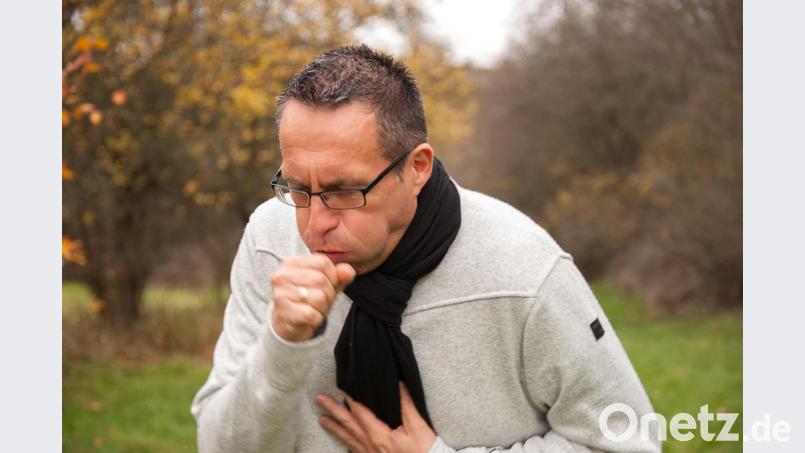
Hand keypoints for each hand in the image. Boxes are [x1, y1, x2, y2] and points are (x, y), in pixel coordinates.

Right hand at [270, 253, 354, 341]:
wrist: (288, 324)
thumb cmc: (307, 300)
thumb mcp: (326, 285)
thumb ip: (339, 276)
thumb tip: (348, 271)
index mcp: (292, 263)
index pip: (323, 262)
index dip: (332, 276)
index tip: (326, 286)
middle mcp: (282, 276)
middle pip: (321, 280)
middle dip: (328, 294)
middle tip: (320, 301)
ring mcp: (280, 294)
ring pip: (318, 298)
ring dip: (322, 308)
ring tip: (313, 308)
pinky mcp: (283, 312)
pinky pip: (311, 314)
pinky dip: (316, 319)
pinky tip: (308, 318)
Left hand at [316, 382, 436, 452]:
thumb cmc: (424, 450)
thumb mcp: (418, 427)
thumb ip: (406, 405)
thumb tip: (399, 384)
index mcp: (379, 435)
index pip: (360, 412)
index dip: (350, 399)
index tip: (341, 387)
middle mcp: (370, 445)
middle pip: (347, 424)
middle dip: (332, 411)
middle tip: (319, 399)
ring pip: (347, 439)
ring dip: (334, 427)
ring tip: (321, 419)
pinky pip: (354, 450)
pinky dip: (345, 443)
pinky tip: (341, 440)